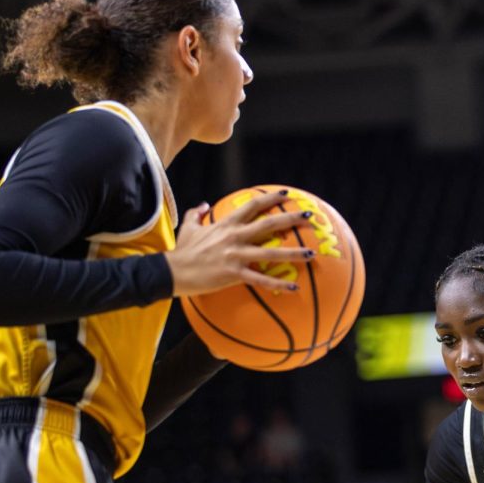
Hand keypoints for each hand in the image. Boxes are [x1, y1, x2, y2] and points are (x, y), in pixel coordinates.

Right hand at [166, 189, 315, 296]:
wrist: (172, 271)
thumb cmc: (182, 252)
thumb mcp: (188, 228)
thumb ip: (197, 214)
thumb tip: (204, 204)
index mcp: (226, 224)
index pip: (252, 206)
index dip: (271, 199)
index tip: (287, 195)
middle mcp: (234, 236)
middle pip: (268, 224)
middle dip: (291, 219)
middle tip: (310, 216)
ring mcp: (235, 255)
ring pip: (271, 252)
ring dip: (293, 253)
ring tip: (311, 253)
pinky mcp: (234, 273)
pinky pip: (261, 279)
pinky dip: (278, 284)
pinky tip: (294, 288)